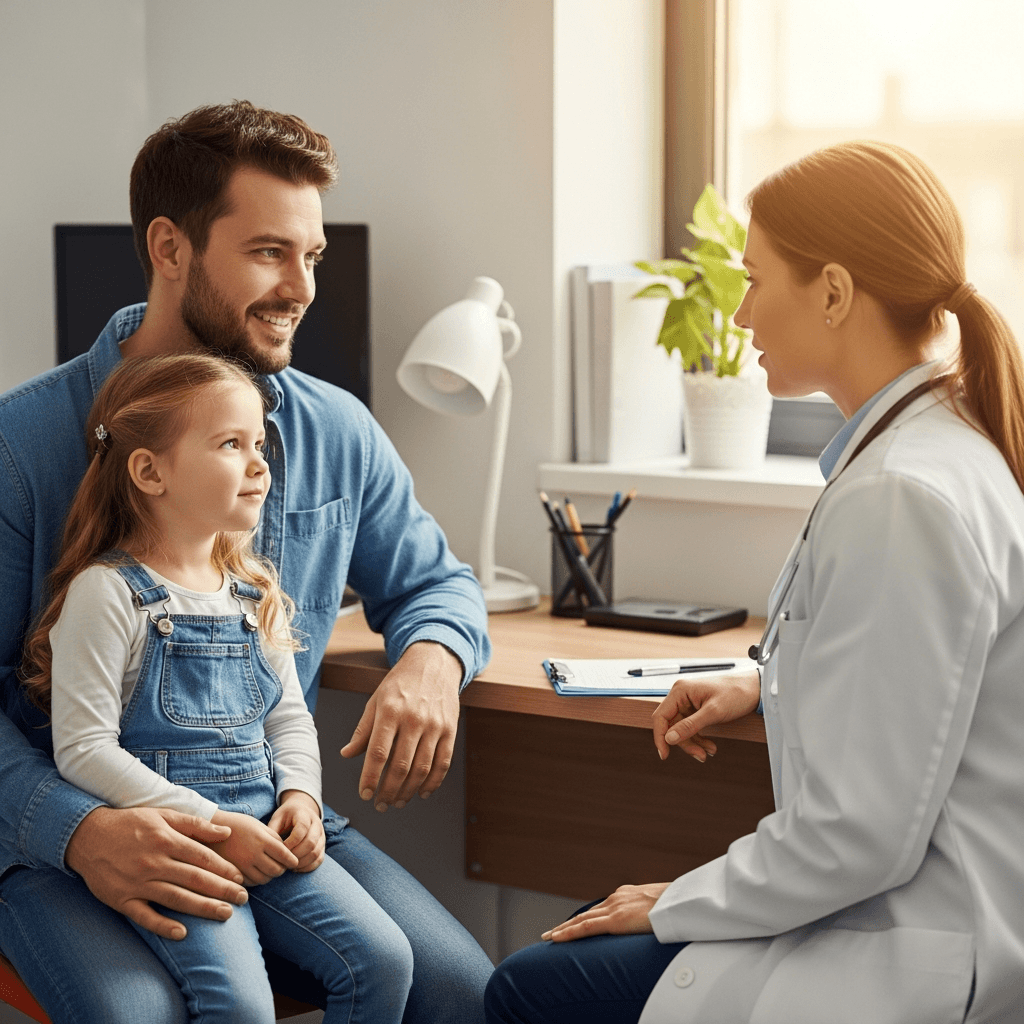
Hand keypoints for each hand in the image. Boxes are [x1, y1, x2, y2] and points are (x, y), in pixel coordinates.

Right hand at [64, 805, 248, 940]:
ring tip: (226, 914)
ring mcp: (138, 883)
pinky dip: (163, 926)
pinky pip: (144, 917)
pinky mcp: (122, 900)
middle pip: (195, 879)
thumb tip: (225, 833)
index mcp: (165, 840)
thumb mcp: (162, 815)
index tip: (240, 877)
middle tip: (243, 898)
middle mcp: (154, 862)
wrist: (87, 836)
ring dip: (203, 908)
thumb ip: (195, 824)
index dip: (224, 868)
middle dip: (222, 890)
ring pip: (176, 898)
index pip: (202, 857)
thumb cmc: (130, 823)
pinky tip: (182, 933)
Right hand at [209, 810, 298, 884]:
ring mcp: (242, 865)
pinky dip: (256, 880)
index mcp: (262, 840)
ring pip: (264, 879)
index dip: (292, 860)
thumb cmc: (238, 824)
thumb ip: (273, 838)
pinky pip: (251, 883)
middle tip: (281, 866)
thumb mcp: (258, 825)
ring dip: (269, 876)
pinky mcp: (233, 873)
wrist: (210, 828)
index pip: (284, 855)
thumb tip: (286, 851)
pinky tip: (256, 872)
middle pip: (276, 870)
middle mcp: (253, 854)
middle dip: (281, 869)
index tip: (294, 861)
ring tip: (268, 869)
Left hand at [267, 790, 324, 871]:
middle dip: (296, 855)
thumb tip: (268, 848)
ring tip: (289, 866)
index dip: (290, 842)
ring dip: (302, 863)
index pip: (302, 829)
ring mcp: (321, 835)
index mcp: (304, 814)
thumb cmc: (286, 817)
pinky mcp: (322, 845)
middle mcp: (316, 824)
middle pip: (311, 842)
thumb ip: (273, 831)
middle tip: (283, 861)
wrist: (301, 811)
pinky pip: (319, 859)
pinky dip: (308, 866)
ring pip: (316, 852)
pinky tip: (296, 868)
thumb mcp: (277, 818)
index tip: (280, 850)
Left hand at [340, 640, 461, 810]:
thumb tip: (347, 754)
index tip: (365, 795)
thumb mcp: (376, 700)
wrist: (434, 663)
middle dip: (389, 791)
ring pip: (422, 768)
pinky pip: (443, 762)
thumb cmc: (401, 683)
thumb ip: (363, 730)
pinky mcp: (450, 729)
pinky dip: (433, 782)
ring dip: (409, 791)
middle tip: (380, 804)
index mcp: (390, 711)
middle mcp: (413, 719)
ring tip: (398, 801)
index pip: (378, 753)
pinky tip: (423, 792)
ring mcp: (434, 725)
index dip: (370, 778)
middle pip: (401, 766)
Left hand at [541, 883, 670, 942]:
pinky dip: (569, 933)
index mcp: (628, 895)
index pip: (602, 908)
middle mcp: (617, 898)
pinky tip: (557, 938)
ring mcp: (615, 908)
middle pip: (587, 913)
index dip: (587, 917)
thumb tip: (655, 920)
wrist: (685, 901)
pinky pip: (586, 927)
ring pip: (582, 920)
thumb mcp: (662, 907)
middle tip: (553, 932)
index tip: (575, 924)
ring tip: (550, 937)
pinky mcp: (616, 920)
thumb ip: (652, 913)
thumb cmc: (679, 905)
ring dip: (564, 929)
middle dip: (569, 924)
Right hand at [652, 669, 760, 761]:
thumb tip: (669, 739)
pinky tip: (710, 746)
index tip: (665, 754)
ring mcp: (688, 703)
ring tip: (709, 752)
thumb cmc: (736, 693)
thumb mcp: (713, 712)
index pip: (660, 716)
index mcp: (680, 691)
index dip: (660, 737)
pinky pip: (691, 728)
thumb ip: (690, 726)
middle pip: (672, 726)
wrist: (754, 689)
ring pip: (681, 729)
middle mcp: (681, 696)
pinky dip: (699, 739)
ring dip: (694, 743)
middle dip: (684, 742)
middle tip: (699, 755)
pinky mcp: (696, 709)